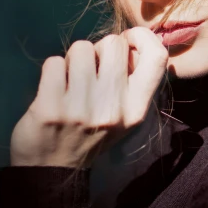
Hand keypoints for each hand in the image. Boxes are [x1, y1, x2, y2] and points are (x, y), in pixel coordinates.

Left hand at [9, 27, 168, 167]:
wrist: (51, 170)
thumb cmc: (89, 133)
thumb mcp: (122, 115)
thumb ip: (131, 81)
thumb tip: (128, 40)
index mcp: (136, 110)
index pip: (157, 58)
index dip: (142, 37)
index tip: (127, 40)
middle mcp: (113, 108)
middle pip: (114, 43)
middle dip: (99, 49)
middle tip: (90, 70)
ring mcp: (81, 108)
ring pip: (81, 48)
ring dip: (73, 60)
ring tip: (70, 82)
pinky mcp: (50, 108)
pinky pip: (54, 62)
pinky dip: (52, 71)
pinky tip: (52, 90)